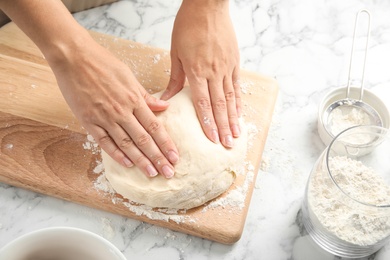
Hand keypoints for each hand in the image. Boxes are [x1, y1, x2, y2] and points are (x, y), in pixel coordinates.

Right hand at [50, 38, 178, 177]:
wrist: (73, 57)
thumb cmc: (102, 62)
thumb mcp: (129, 75)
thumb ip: (145, 95)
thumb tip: (164, 106)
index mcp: (134, 99)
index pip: (155, 126)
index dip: (166, 144)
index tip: (175, 157)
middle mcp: (121, 111)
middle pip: (143, 139)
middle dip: (158, 158)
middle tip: (168, 173)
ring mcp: (104, 117)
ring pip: (126, 144)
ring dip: (140, 161)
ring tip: (151, 173)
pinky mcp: (88, 121)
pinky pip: (104, 142)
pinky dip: (116, 154)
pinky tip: (126, 164)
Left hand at [161, 0, 241, 147]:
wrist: (207, 6)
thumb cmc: (188, 27)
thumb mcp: (175, 52)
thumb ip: (175, 78)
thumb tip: (167, 99)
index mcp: (195, 70)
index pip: (202, 103)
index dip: (207, 123)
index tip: (211, 139)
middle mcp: (213, 72)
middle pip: (219, 105)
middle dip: (223, 127)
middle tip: (227, 145)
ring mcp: (226, 67)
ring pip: (231, 98)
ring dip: (233, 118)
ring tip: (237, 135)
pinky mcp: (234, 61)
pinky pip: (237, 85)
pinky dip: (239, 101)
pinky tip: (240, 113)